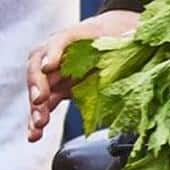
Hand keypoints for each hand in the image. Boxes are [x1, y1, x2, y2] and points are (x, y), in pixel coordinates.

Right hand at [27, 9, 141, 139]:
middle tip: (40, 99)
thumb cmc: (115, 37)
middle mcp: (57, 55)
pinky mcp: (57, 91)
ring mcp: (55, 75)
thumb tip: (135, 37)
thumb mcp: (124, 34)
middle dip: (38, 85)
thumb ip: (127, 37)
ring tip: (38, 125)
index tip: (49, 66)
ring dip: (36, 109)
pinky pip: (45, 106)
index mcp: (73, 37)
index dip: (53, 53)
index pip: (60, 41)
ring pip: (39, 91)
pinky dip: (38, 122)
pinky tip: (34, 135)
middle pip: (40, 69)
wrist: (112, 40)